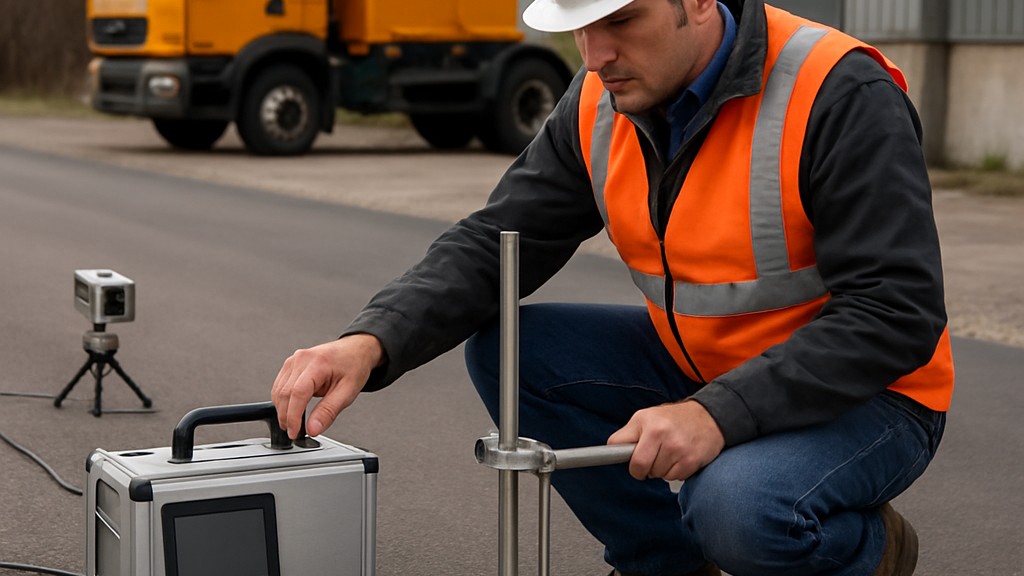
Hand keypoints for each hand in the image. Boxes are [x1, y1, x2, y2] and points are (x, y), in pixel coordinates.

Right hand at [271, 333, 383, 438]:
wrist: (355, 350)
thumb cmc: (353, 366)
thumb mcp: (348, 392)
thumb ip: (328, 412)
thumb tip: (313, 429)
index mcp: (318, 363)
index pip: (298, 393)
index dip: (293, 416)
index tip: (295, 432)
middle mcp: (302, 359)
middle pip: (284, 393)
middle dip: (286, 417)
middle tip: (295, 433)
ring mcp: (294, 360)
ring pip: (278, 391)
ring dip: (282, 410)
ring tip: (293, 424)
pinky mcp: (291, 364)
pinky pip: (279, 386)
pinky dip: (283, 400)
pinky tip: (292, 410)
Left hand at [607, 400, 724, 480]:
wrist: (709, 417)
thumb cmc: (673, 418)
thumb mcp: (645, 417)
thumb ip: (627, 434)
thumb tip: (611, 451)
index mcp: (649, 425)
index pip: (623, 451)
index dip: (627, 460)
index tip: (630, 462)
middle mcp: (663, 436)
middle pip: (641, 468)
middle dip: (644, 468)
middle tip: (653, 456)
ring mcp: (678, 450)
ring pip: (658, 475)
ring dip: (661, 469)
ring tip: (670, 452)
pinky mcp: (691, 462)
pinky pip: (673, 478)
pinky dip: (675, 472)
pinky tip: (681, 457)